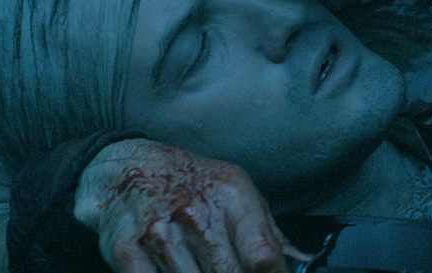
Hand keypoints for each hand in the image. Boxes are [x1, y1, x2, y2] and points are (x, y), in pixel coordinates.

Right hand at [74, 138, 308, 272]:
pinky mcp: (127, 250)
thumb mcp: (235, 192)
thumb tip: (305, 262)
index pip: (264, 255)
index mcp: (230, 196)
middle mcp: (194, 211)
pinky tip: (174, 270)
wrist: (126, 169)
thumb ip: (270, 232)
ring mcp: (159, 232)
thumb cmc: (190, 183)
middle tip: (230, 271)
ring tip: (202, 267)